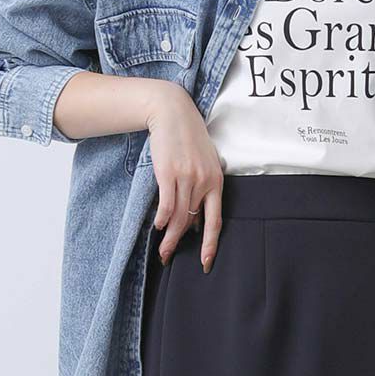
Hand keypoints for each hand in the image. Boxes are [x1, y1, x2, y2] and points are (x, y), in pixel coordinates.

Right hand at [143, 84, 224, 270]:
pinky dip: (162, 218)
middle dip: (181, 244)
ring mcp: (187, 178)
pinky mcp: (169, 173)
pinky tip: (158, 226)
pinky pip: (166, 204)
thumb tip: (195, 220)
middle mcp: (204, 182)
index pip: (215, 221)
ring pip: (179, 216)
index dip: (211, 244)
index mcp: (217, 182)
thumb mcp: (204, 163)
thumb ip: (204, 189)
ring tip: (162, 251)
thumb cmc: (188, 139)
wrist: (173, 113)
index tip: (206, 262)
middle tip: (169, 259)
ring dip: (169, 237)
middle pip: (192, 222)